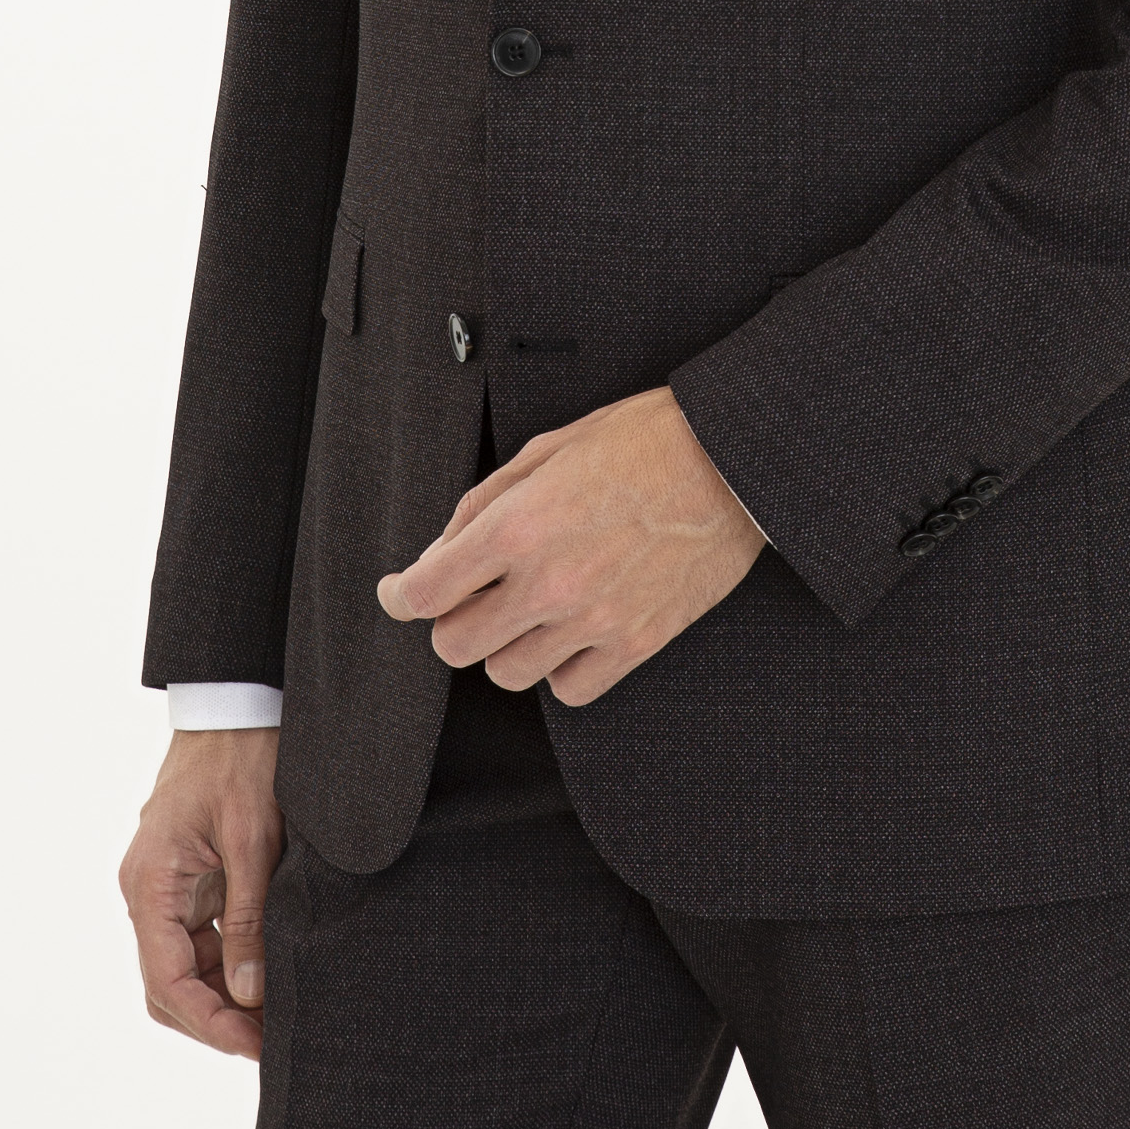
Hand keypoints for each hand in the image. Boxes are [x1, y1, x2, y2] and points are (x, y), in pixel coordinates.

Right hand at [118, 727, 282, 1061]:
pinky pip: (199, 939)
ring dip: (223, 995)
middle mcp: (148, 892)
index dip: (209, 1021)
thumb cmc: (241, 757)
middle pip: (168, 984)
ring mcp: (167, 887)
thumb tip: (248, 991)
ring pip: (184, 967)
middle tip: (268, 1041)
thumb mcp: (253, 837)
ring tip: (273, 1016)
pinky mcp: (189, 880)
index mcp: (151, 883)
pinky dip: (229, 964)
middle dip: (214, 1019)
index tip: (252, 1045)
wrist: (235, 704)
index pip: (167, 980)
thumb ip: (247, 917)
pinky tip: (265, 977)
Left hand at [375, 385, 763, 704]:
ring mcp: (593, 620)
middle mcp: (548, 583)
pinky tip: (570, 631)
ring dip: (505, 645)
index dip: (399, 593)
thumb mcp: (550, 447)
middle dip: (453, 617)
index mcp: (519, 526)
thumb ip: (486, 501)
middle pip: (456, 645)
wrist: (729, 461)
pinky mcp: (635, 643)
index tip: (400, 590)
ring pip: (507, 674)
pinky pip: (569, 689)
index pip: (426, 590)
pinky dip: (560, 668)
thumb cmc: (643, 439)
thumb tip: (444, 548)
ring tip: (529, 609)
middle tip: (471, 595)